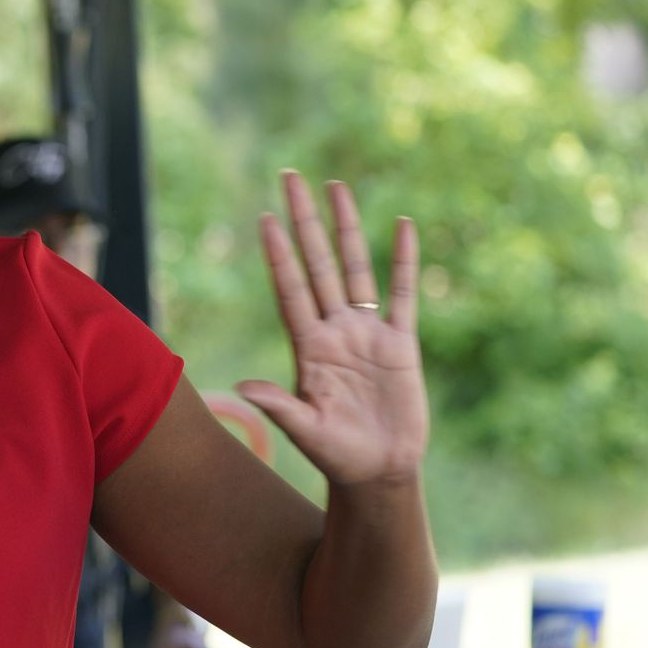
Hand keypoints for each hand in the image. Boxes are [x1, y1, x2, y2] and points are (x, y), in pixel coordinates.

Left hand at [238, 172, 428, 486]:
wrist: (379, 470)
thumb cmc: (336, 455)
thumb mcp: (305, 430)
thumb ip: (279, 406)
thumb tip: (244, 387)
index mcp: (307, 348)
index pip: (289, 289)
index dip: (279, 254)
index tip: (265, 218)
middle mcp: (334, 330)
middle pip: (317, 263)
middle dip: (304, 220)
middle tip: (289, 177)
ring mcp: (366, 332)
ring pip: (356, 267)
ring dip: (346, 227)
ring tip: (335, 185)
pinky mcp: (400, 342)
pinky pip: (402, 292)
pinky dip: (404, 260)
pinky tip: (403, 225)